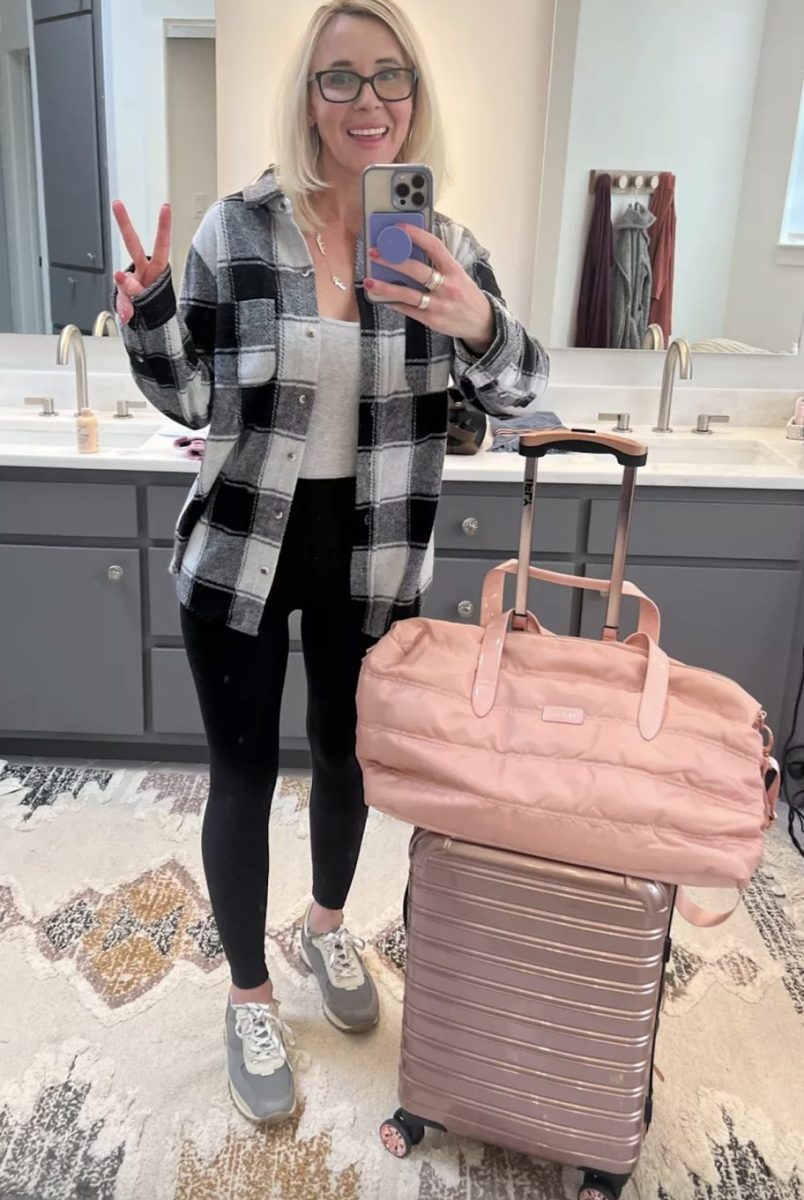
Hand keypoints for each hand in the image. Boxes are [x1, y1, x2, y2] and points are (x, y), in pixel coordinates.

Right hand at [111, 200, 171, 324]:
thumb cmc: (157, 310)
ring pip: (123, 278)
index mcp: (157, 269)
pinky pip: (121, 300)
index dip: (164, 227)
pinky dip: (124, 309)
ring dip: (123, 288)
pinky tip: (128, 315)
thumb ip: (138, 290)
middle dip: (125, 224)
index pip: (162, 245)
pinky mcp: (123, 292)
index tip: (165, 208)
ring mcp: (132, 281)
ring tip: (132, 308)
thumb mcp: (155, 300)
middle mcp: (144, 271)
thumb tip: (120, 277)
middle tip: (117, 205)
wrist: (152, 328)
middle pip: (132, 244)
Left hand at [364, 224, 494, 352]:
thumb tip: (411, 249)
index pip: (434, 247)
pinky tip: (381, 298)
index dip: (416, 234)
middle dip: (393, 260)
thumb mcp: (458, 274)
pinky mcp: (431, 320)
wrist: (481, 322)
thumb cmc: (466, 294)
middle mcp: (447, 286)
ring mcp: (438, 304)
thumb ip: (438, 263)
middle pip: (416, 270)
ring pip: (407, 294)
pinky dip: (393, 303)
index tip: (399, 227)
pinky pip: (408, 310)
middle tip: (375, 253)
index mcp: (454, 270)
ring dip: (386, 287)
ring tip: (369, 281)